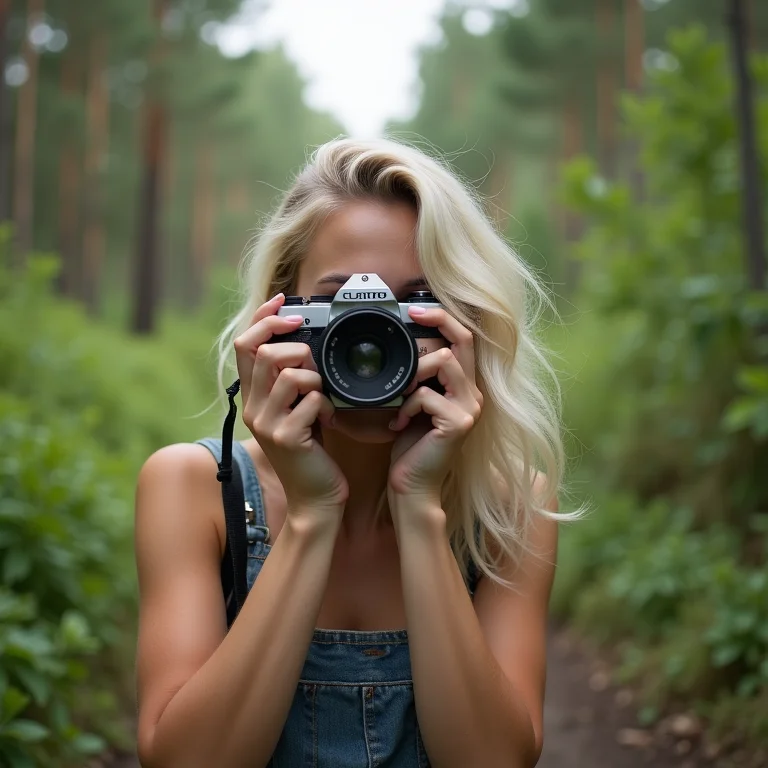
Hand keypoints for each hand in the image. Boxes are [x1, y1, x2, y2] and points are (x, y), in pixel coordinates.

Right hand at [234, 294, 348, 518]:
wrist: (315, 497)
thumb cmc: (311, 451)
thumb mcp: (296, 410)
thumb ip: (291, 381)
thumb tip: (304, 344)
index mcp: (253, 397)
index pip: (245, 345)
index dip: (263, 318)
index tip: (283, 302)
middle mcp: (252, 408)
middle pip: (264, 352)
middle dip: (299, 349)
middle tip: (317, 365)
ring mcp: (266, 423)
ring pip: (292, 373)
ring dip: (317, 380)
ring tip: (324, 399)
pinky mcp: (286, 437)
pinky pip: (312, 399)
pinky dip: (328, 405)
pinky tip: (330, 420)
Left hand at [388, 306, 482, 508]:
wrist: (411, 486)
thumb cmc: (410, 447)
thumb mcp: (415, 405)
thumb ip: (419, 379)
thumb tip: (406, 351)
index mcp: (464, 388)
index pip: (465, 340)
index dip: (444, 318)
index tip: (416, 310)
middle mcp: (474, 395)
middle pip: (463, 341)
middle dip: (436, 324)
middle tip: (409, 320)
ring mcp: (470, 408)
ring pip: (443, 362)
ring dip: (412, 378)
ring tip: (399, 401)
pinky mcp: (458, 422)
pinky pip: (425, 394)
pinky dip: (406, 406)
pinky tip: (399, 424)